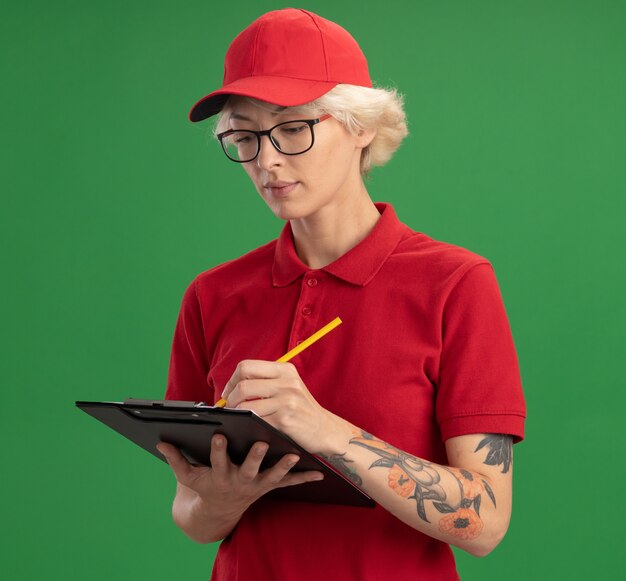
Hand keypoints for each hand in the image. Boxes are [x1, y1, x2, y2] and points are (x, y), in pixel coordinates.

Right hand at [157, 434, 323, 513]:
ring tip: (295, 454)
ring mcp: (256, 485)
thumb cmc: (204, 484)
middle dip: (255, 457)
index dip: (217, 448)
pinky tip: (319, 473)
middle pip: (248, 469)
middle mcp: (239, 480)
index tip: (218, 433)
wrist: (219, 511)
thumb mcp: (187, 475)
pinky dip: (303, 478)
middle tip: (263, 442)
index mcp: (219, 474)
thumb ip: (175, 459)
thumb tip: (160, 442)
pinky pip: (288, 484)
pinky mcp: (269, 487)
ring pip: (271, 476)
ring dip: (284, 467)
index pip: (217, 460)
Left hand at [221, 360, 351, 453]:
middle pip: (243, 385)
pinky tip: (249, 425)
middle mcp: (286, 382)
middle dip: (231, 398)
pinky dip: (248, 423)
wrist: (325, 429)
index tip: (229, 392)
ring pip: (246, 404)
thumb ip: (267, 380)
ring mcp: (286, 401)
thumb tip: (234, 385)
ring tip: (238, 417)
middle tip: (230, 407)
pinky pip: (255, 420)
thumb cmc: (301, 409)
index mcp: (284, 369)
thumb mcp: (289, 386)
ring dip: (237, 412)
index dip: (232, 380)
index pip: (246, 366)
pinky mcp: (284, 420)